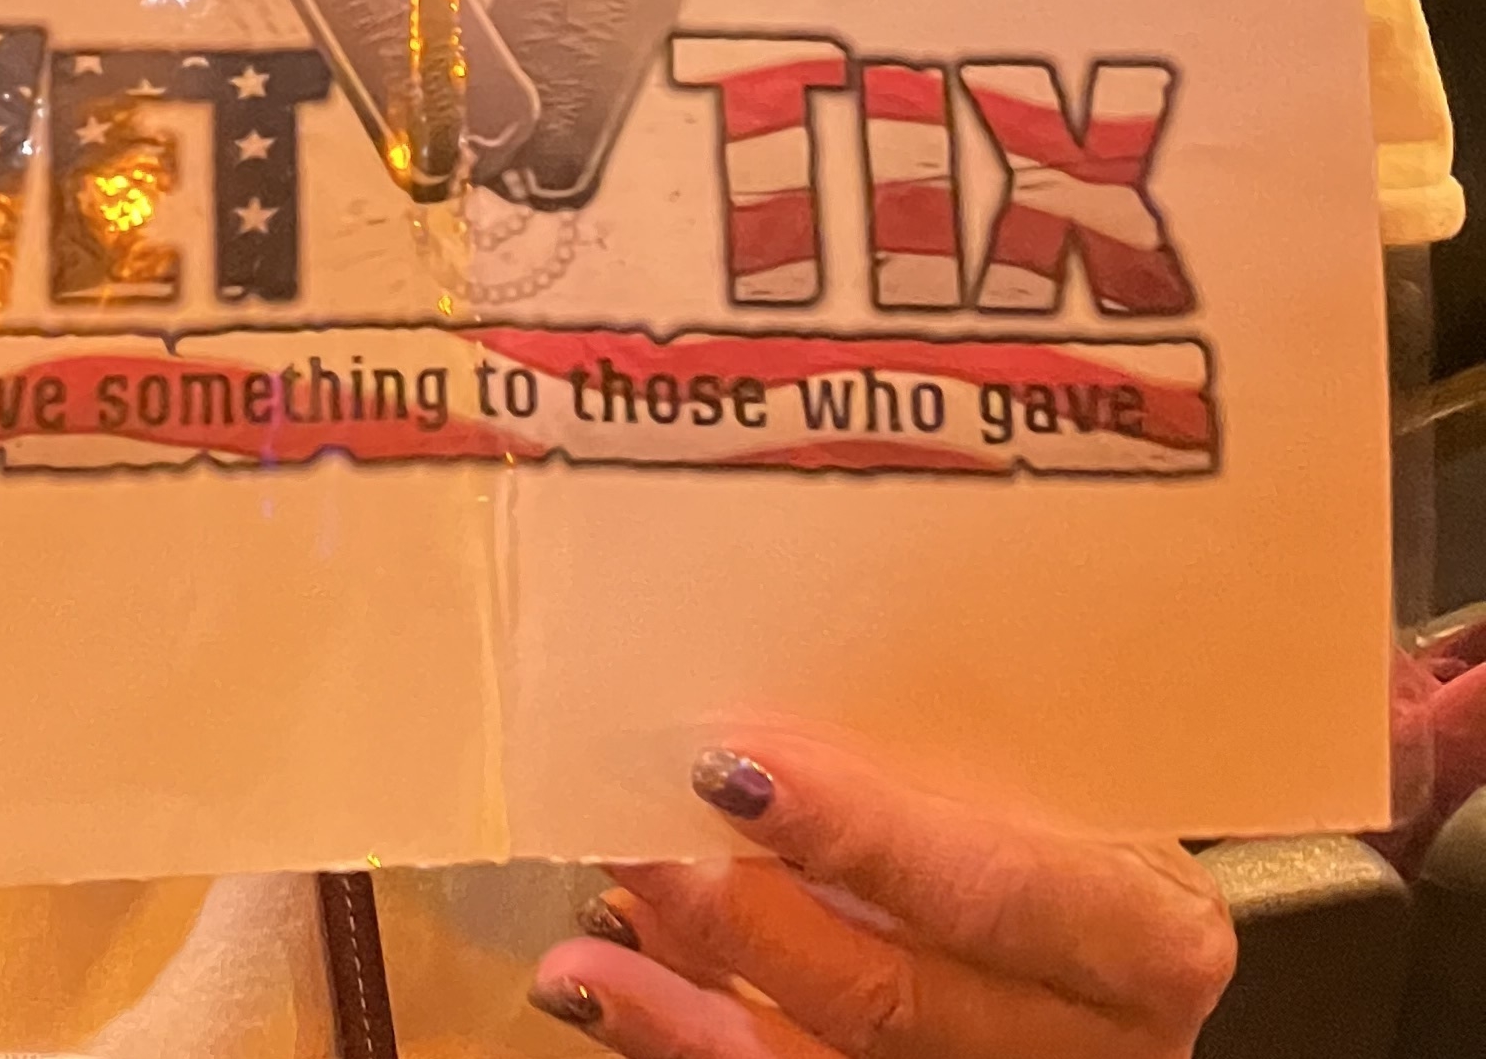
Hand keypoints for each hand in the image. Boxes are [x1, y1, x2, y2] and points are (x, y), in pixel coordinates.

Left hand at [531, 732, 1233, 1054]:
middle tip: (636, 838)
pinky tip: (612, 996)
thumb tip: (760, 706)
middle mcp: (1094, 1040)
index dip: (861, 836)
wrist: (1117, 917)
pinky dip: (690, 1045)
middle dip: (745, 919)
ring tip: (586, 957)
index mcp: (1144, 934)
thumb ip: (941, 745)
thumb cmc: (1071, 804)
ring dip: (689, 1012)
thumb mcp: (1050, 763)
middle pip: (896, 1000)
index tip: (737, 770)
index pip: (992, 890)